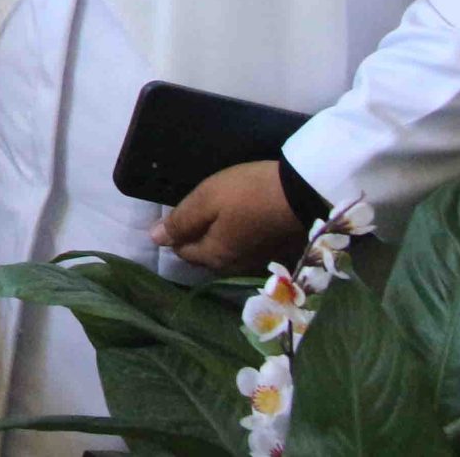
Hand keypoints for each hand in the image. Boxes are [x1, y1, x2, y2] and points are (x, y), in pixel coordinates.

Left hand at [154, 161, 303, 273]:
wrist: (304, 192)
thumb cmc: (248, 193)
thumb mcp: (207, 200)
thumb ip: (180, 221)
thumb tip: (155, 239)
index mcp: (215, 256)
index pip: (183, 252)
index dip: (174, 234)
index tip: (177, 213)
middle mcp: (235, 267)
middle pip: (204, 255)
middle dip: (194, 238)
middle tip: (195, 211)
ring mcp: (257, 261)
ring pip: (226, 253)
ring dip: (216, 238)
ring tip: (216, 214)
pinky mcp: (275, 252)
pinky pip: (245, 248)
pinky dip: (237, 237)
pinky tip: (239, 220)